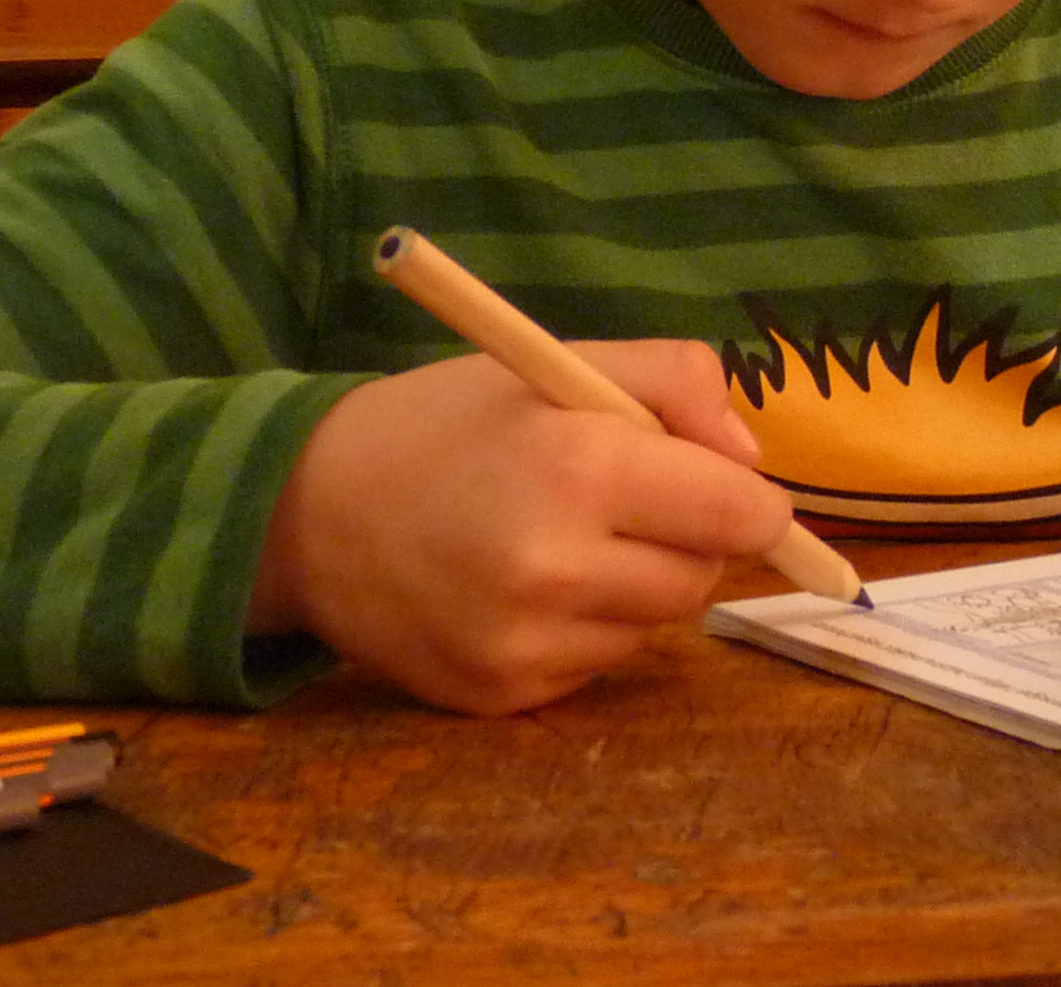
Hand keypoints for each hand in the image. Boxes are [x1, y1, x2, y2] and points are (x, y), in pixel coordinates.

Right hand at [245, 340, 797, 714]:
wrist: (307, 510)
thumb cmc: (446, 423)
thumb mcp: (560, 364)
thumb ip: (676, 383)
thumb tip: (751, 462)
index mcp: (578, 467)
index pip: (737, 514)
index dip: (754, 503)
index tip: (739, 493)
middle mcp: (553, 567)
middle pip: (701, 577)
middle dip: (689, 538)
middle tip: (629, 502)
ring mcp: (522, 643)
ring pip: (654, 627)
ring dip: (636, 586)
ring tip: (565, 538)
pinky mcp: (498, 696)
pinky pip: (595, 665)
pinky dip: (583, 628)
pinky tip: (524, 587)